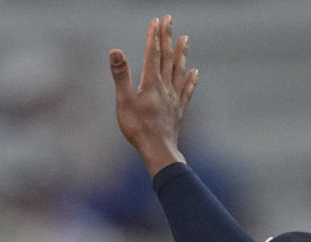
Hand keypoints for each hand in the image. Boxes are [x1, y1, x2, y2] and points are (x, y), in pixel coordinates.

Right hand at [109, 14, 197, 175]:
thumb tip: (115, 51)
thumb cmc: (139, 129)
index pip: (153, 54)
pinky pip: (186, 91)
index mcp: (151, 83)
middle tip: (170, 20)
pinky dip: (191, 80)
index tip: (156, 21)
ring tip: (185, 39)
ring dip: (181, 54)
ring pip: (178, 70)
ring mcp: (173, 98)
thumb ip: (121, 75)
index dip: (154, 36)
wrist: (158, 151)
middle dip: (167, 38)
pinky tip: (195, 72)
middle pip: (167, 57)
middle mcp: (165, 87)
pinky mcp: (178, 111)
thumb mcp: (124, 102)